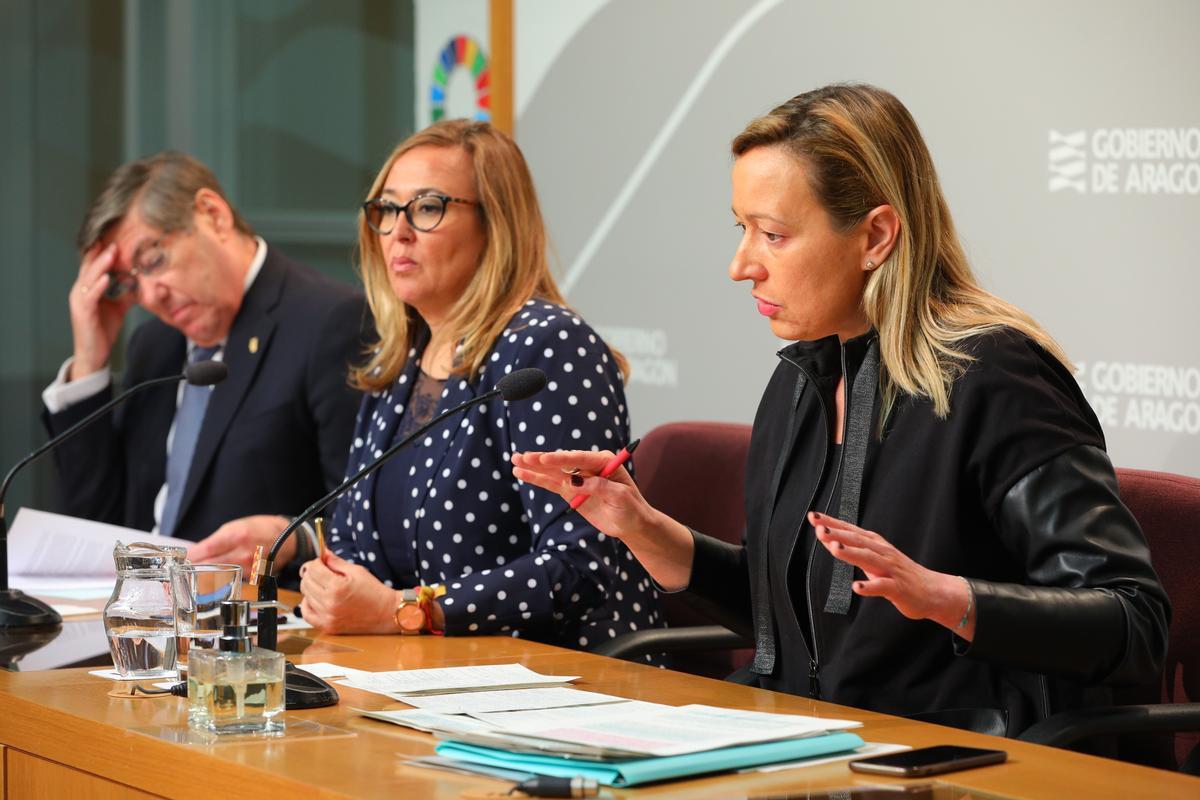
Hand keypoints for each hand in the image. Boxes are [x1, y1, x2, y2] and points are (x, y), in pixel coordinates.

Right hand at [68, 242, 136, 379]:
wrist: (94, 354)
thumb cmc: (103, 329)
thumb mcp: (118, 307)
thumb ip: (126, 293)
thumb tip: (141, 283)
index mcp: (88, 288)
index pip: (94, 265)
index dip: (102, 252)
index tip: (114, 237)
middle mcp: (81, 291)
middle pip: (90, 267)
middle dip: (102, 253)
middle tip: (114, 239)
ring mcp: (80, 301)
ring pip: (89, 278)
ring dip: (101, 265)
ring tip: (112, 253)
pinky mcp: (82, 313)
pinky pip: (90, 296)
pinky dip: (98, 286)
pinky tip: (106, 278)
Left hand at [187, 515, 291, 571]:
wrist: (286, 539)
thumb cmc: (259, 529)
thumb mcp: (234, 526)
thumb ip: (215, 540)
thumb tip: (195, 553)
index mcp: (235, 536)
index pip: (204, 550)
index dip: (189, 557)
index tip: (180, 560)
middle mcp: (242, 553)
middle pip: (208, 566)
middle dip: (193, 568)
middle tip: (182, 570)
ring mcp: (247, 567)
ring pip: (217, 575)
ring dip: (203, 576)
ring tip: (193, 576)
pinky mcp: (251, 578)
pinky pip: (230, 579)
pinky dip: (219, 579)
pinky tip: (213, 578)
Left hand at [299, 550, 396, 633]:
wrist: (386, 613)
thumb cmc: (374, 592)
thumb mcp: (357, 571)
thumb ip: (336, 562)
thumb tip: (323, 553)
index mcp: (337, 587)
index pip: (313, 569)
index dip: (316, 562)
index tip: (321, 561)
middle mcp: (329, 604)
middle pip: (306, 582)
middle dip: (312, 574)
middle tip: (322, 572)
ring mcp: (327, 617)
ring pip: (305, 596)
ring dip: (311, 588)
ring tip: (323, 586)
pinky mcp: (328, 627)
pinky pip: (307, 614)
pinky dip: (308, 605)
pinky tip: (316, 599)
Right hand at [511, 450, 693, 590]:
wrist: (631, 523)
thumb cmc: (631, 508)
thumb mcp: (620, 497)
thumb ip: (599, 487)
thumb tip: (574, 483)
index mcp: (604, 462)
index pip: (580, 458)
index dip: (561, 459)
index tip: (545, 459)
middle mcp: (588, 466)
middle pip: (562, 462)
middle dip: (542, 460)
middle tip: (524, 457)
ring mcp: (577, 477)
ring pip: (552, 470)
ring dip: (534, 466)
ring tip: (515, 460)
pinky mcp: (570, 490)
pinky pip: (551, 483)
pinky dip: (536, 478)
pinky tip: (520, 473)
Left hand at [810, 511, 974, 639]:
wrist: (932, 591)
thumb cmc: (898, 574)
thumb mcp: (873, 558)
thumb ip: (852, 549)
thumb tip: (826, 538)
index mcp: (875, 544)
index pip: (850, 531)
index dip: (832, 523)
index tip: (813, 516)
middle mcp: (883, 553)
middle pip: (858, 541)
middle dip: (838, 534)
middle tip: (819, 528)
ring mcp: (891, 570)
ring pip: (869, 559)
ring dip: (851, 553)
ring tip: (833, 548)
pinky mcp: (898, 588)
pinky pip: (883, 587)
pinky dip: (870, 587)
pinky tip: (857, 587)